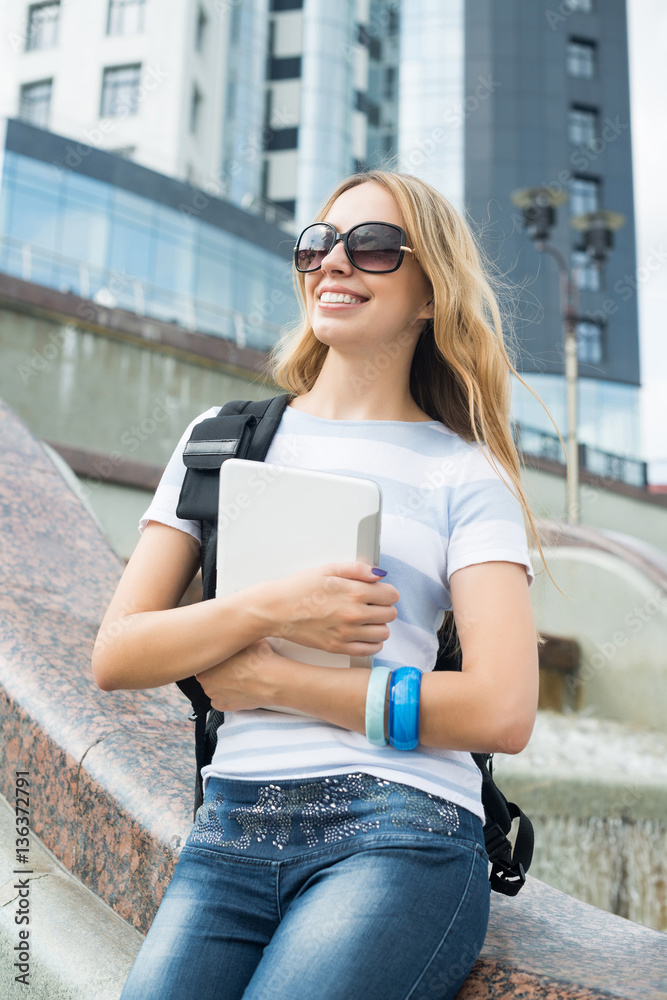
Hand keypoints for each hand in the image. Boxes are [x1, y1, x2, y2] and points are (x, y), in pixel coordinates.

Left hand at [195, 638, 277, 711]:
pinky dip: (226, 697)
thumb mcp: (244, 638)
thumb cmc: (259, 659)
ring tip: (238, 678)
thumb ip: (233, 637)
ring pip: (212, 687)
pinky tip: (238, 690)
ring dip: (221, 684)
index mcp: (207, 661)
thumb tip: (234, 631)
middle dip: (217, 671)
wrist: (272, 680)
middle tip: (233, 667)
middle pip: (207, 673)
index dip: (216, 657)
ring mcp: (213, 694)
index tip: (225, 657)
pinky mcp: (223, 706)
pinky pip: (219, 701)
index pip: (205, 658)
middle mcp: (205, 679)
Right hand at [260, 561, 399, 656]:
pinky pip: (370, 650)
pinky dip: (372, 642)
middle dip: (384, 607)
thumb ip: (357, 569)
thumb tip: (379, 574)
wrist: (276, 610)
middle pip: (390, 614)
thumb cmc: (299, 588)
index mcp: (354, 592)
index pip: (391, 595)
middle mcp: (354, 615)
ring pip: (384, 633)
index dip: (386, 591)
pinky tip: (362, 633)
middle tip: (370, 603)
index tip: (378, 591)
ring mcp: (347, 634)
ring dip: (379, 625)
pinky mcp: (338, 648)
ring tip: (365, 618)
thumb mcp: (328, 569)